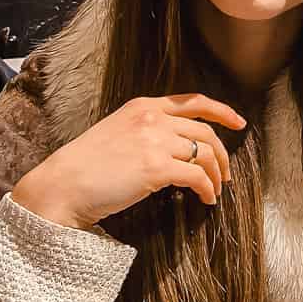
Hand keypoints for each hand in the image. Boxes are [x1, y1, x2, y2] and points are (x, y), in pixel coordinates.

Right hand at [10, 94, 245, 230]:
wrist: (63, 185)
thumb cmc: (85, 166)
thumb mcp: (117, 132)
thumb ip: (145, 131)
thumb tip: (175, 147)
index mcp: (143, 106)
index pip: (193, 101)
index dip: (222, 111)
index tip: (239, 123)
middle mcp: (152, 118)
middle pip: (205, 131)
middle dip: (222, 154)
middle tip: (226, 174)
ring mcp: (155, 141)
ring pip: (205, 154)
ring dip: (216, 175)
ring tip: (215, 190)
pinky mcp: (156, 168)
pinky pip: (197, 177)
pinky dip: (207, 190)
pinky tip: (206, 200)